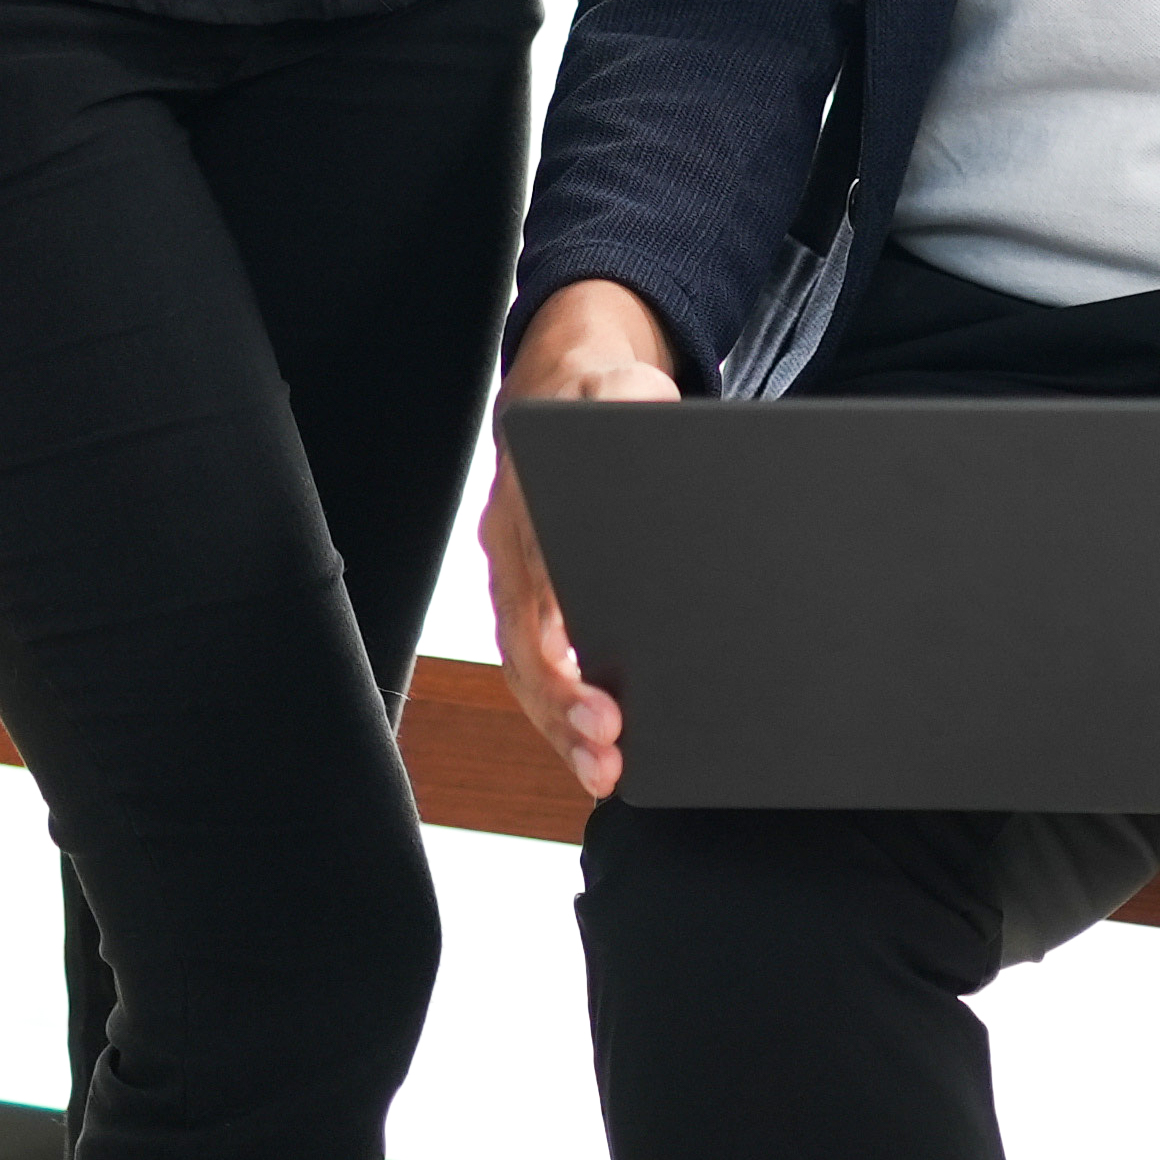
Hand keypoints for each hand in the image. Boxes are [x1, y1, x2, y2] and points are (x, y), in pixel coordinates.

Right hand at [481, 280, 681, 798]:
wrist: (567, 385)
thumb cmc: (600, 396)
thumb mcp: (620, 389)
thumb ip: (631, 406)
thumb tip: (648, 422)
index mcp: (525, 511)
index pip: (537, 596)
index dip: (563, 655)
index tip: (600, 700)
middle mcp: (511, 556)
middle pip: (527, 651)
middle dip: (563, 712)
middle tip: (608, 756)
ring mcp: (519, 584)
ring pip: (529, 672)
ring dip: (564, 729)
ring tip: (608, 774)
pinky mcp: (540, 602)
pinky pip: (543, 669)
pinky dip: (568, 714)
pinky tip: (605, 751)